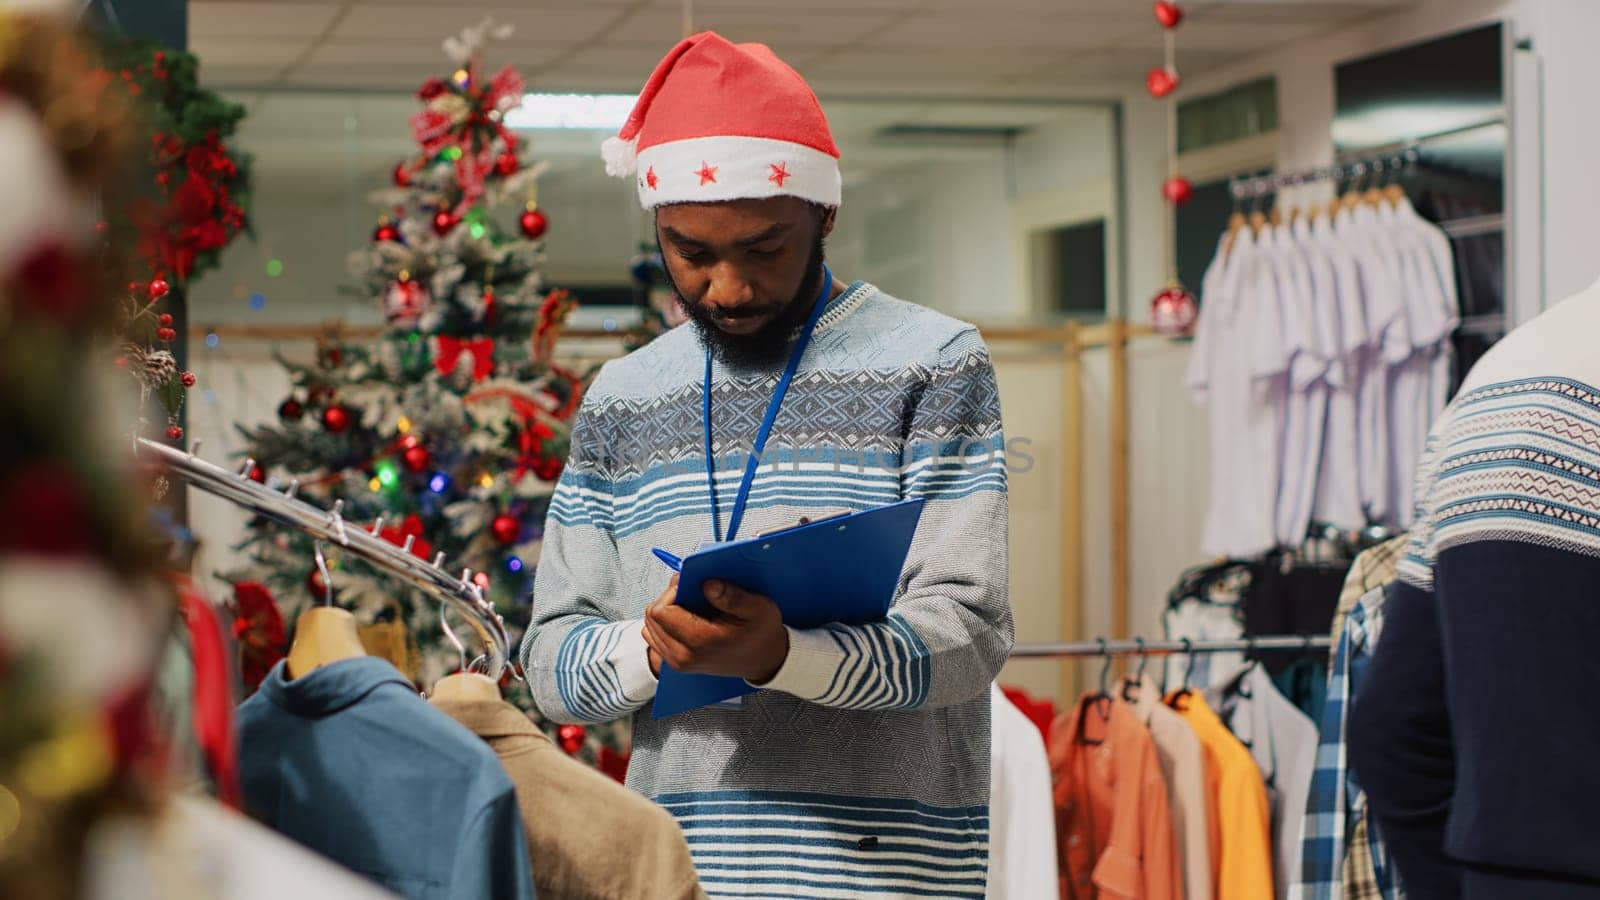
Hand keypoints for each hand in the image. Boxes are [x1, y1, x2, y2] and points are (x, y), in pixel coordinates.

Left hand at [642, 578, 789, 683]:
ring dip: (666, 612)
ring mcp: (677, 662)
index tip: (691, 587)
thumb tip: (707, 584)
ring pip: (650, 626)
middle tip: (692, 594)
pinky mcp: (676, 663)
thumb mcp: (758, 608)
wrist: (765, 661)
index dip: (673, 592)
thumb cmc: (762, 634)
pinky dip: (665, 625)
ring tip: (690, 607)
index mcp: (699, 642)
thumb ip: (731, 596)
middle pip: (653, 617)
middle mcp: (683, 656)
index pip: (661, 610)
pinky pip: (655, 638)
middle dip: (668, 599)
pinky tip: (684, 620)